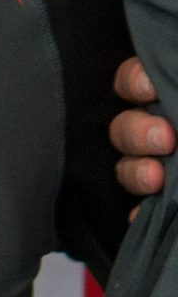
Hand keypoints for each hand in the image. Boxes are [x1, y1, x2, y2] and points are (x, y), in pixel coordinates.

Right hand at [113, 58, 169, 218]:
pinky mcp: (164, 203)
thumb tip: (163, 101)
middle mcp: (162, 131)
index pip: (135, 82)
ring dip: (136, 171)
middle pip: (125, 127)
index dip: (134, 81)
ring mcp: (161, 167)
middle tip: (164, 138)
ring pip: (128, 166)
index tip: (149, 88)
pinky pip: (141, 209)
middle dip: (136, 132)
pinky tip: (141, 215)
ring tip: (156, 178)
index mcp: (170, 101)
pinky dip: (139, 213)